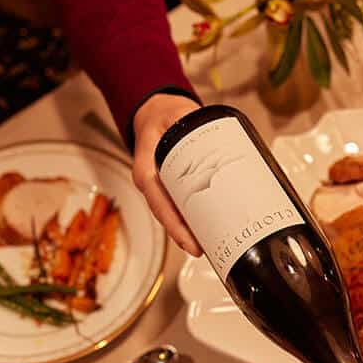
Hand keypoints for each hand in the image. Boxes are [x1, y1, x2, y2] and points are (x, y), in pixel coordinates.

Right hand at [131, 93, 202, 254]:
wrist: (156, 114)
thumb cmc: (162, 115)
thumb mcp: (176, 113)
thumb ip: (192, 121)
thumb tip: (216, 134)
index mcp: (146, 167)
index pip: (158, 201)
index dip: (174, 223)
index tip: (189, 240)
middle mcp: (150, 182)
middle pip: (166, 216)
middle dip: (184, 235)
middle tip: (203, 249)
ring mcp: (159, 188)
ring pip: (171, 216)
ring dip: (187, 232)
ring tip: (207, 247)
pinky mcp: (168, 189)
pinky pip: (177, 208)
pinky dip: (189, 221)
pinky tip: (204, 230)